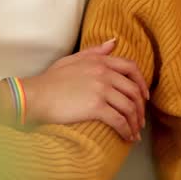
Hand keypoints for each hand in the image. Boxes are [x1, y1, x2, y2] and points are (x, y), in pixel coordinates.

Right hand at [22, 39, 148, 140]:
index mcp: (99, 61)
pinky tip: (127, 137)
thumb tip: (113, 42)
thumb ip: (94, 51)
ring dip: (135, 122)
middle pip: (134, 90)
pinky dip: (127, 130)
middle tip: (140, 120)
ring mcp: (101, 89)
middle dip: (140, 108)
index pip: (131, 68)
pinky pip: (119, 120)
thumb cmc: (50, 80)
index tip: (144, 96)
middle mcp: (104, 73)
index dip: (142, 83)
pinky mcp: (96, 107)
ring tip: (134, 133)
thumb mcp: (72, 59)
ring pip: (129, 107)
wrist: (36, 95)